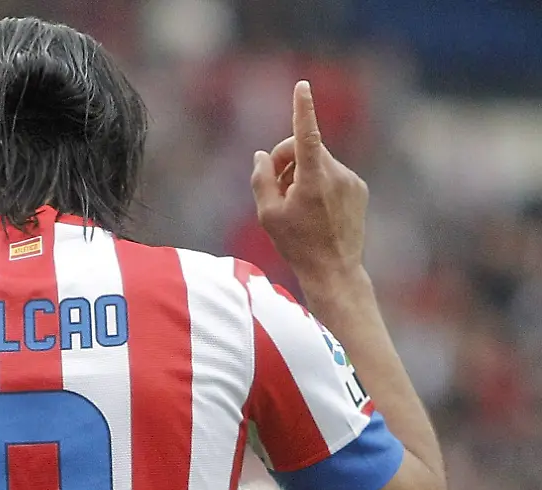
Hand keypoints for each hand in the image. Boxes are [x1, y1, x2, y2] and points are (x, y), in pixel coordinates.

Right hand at [250, 81, 368, 284]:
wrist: (334, 270)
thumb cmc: (297, 244)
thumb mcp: (268, 214)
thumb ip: (261, 179)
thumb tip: (262, 156)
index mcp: (313, 179)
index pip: (306, 135)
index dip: (302, 109)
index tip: (302, 87)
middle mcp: (336, 174)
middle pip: (303, 149)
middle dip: (286, 161)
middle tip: (274, 188)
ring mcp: (351, 180)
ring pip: (318, 162)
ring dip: (302, 174)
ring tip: (295, 205)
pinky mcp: (359, 189)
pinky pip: (332, 175)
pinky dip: (319, 183)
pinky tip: (314, 210)